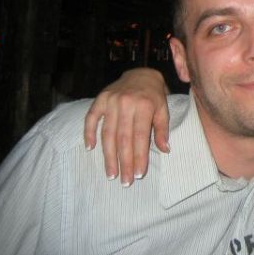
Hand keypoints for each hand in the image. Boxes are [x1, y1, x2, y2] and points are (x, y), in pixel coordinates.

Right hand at [84, 68, 169, 185]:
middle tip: (124, 181)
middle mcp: (126, 103)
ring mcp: (111, 101)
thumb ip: (162, 129)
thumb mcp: (163, 109)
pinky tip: (90, 148)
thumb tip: (165, 150)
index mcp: (144, 106)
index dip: (139, 156)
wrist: (142, 74)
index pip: (141, 137)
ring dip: (108, 155)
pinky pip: (91, 118)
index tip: (139, 174)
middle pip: (123, 138)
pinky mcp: (100, 99)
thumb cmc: (155, 96)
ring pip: (107, 133)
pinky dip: (89, 132)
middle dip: (124, 162)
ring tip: (111, 173)